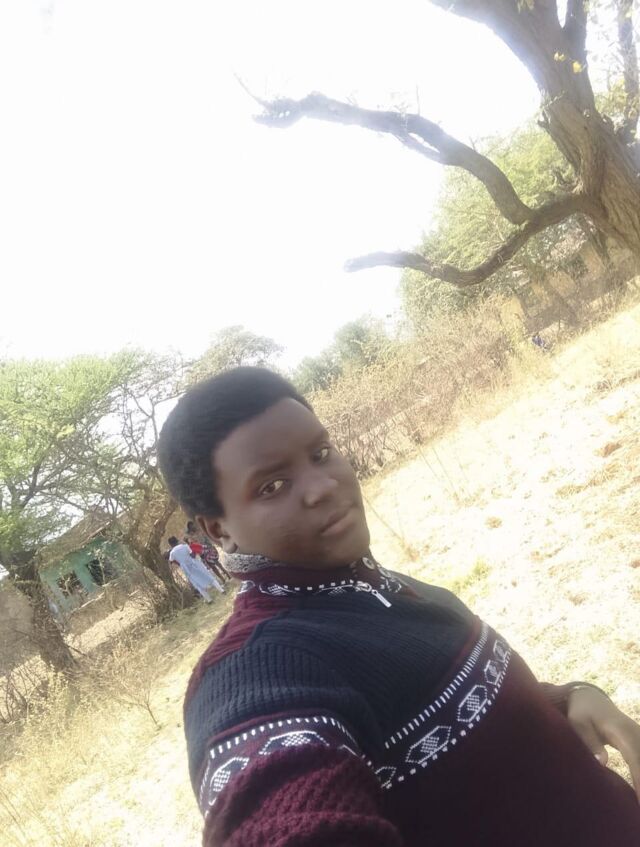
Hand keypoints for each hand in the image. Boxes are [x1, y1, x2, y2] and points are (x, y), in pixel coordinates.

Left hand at [567, 686, 639, 800]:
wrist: (590, 698)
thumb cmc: (582, 712)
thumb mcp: (578, 722)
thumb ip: (590, 741)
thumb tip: (603, 763)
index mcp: (621, 731)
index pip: (635, 757)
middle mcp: (635, 733)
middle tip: (638, 808)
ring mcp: (639, 737)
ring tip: (637, 805)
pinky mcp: (639, 743)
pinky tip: (638, 794)